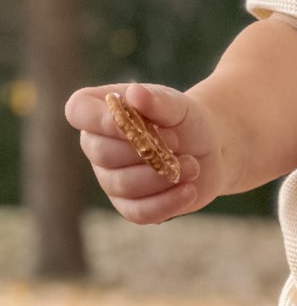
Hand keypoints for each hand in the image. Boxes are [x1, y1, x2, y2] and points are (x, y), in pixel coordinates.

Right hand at [64, 80, 224, 223]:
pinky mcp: (130, 205)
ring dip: (161, 177)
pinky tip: (189, 191)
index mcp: (99, 110)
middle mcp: (97, 145)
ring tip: (192, 165)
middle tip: (176, 142)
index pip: (77, 112)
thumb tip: (135, 93)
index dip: (100, 120)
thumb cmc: (185, 120)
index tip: (133, 123)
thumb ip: (156, 100)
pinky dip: (167, 203)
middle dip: (143, 151)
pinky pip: (138, 212)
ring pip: (122, 185)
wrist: (208, 149)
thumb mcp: (177, 105)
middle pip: (101, 153)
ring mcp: (110, 178)